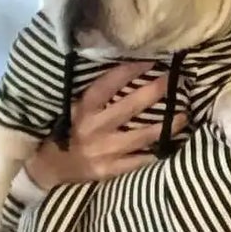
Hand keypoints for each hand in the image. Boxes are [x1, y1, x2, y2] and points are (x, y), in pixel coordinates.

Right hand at [26, 61, 188, 189]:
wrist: (46, 169)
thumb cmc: (62, 133)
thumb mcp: (70, 110)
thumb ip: (94, 96)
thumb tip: (124, 71)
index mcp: (82, 109)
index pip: (107, 84)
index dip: (129, 70)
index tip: (150, 60)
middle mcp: (94, 128)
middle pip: (130, 107)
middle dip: (155, 92)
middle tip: (175, 81)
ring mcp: (104, 151)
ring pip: (142, 135)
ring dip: (166, 125)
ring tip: (183, 114)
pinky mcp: (111, 170)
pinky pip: (140, 160)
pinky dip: (157, 152)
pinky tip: (172, 144)